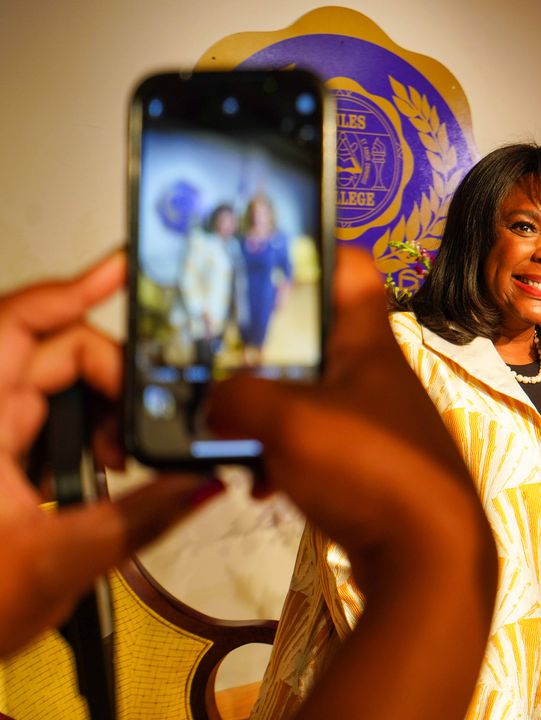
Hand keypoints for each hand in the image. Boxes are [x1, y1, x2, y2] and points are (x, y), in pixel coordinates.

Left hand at [0, 253, 216, 656]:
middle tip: (158, 422)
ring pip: (55, 388)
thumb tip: (203, 484)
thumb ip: (139, 518)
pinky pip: (46, 420)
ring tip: (135, 460)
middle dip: (116, 376)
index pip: (21, 325)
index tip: (125, 269)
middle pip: (53, 354)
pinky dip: (89, 432)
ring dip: (107, 411)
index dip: (73, 289)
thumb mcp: (60, 565)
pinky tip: (117, 462)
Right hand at [207, 248, 495, 719]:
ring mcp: (373, 420)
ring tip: (226, 433)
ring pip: (305, 395)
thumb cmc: (371, 469)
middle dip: (258, 349)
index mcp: (366, 340)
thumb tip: (211, 402)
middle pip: (311, 336)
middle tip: (211, 360)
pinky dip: (281, 458)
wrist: (430, 556)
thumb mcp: (288, 421)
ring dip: (262, 412)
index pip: (350, 267)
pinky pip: (312, 447)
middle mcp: (374, 372)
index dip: (308, 250)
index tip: (256, 258)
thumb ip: (236, 399)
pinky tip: (258, 483)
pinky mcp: (367, 467)